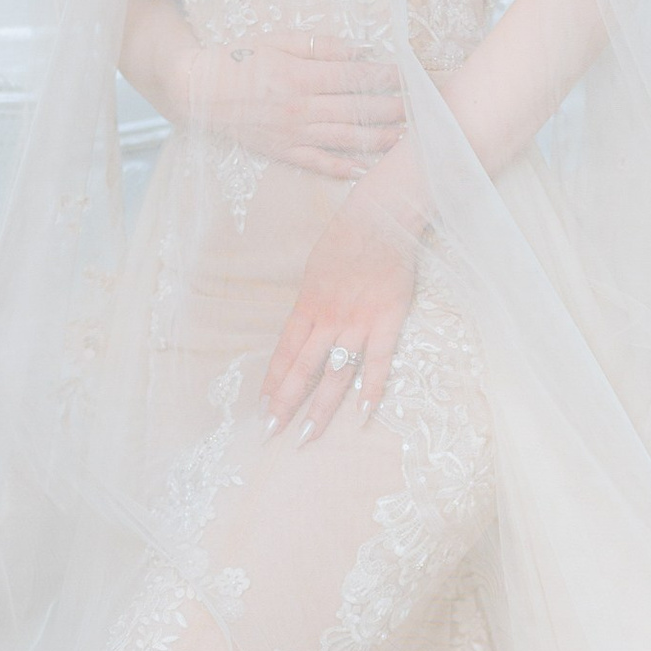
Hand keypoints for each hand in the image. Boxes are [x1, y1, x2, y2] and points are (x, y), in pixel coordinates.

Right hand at [193, 34, 403, 179]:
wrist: (197, 90)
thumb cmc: (237, 59)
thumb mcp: (277, 40)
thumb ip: (319, 46)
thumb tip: (358, 51)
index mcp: (301, 77)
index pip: (354, 78)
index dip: (385, 78)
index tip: (408, 77)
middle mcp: (301, 109)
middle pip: (356, 110)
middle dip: (391, 109)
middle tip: (420, 110)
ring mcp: (292, 134)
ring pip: (344, 139)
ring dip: (377, 140)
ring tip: (405, 139)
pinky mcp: (282, 151)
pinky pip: (317, 163)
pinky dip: (342, 168)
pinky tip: (365, 170)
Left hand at [264, 182, 421, 441]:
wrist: (381, 215)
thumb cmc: (347, 235)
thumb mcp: (316, 269)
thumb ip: (312, 301)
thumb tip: (305, 327)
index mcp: (307, 305)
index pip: (285, 352)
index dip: (273, 382)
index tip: (263, 407)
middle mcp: (327, 319)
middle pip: (302, 369)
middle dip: (286, 404)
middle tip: (272, 433)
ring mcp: (358, 321)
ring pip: (335, 373)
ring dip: (320, 407)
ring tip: (307, 436)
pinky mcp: (388, 319)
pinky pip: (378, 360)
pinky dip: (371, 387)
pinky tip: (362, 413)